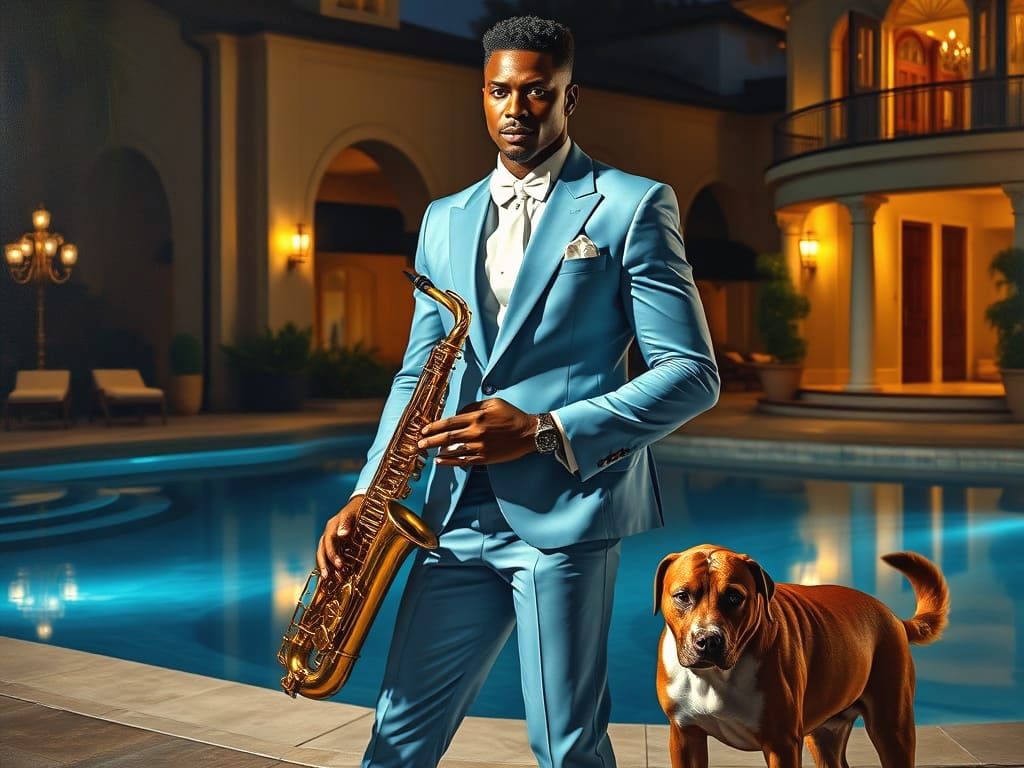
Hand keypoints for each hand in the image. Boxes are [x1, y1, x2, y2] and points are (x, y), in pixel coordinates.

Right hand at [317, 494, 363, 577]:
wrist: (357, 506)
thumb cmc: (356, 509)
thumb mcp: (352, 513)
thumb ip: (346, 523)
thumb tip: (342, 534)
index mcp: (331, 526)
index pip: (329, 541)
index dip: (332, 554)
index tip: (339, 565)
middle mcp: (328, 533)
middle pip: (322, 549)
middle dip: (323, 563)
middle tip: (327, 576)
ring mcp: (329, 539)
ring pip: (322, 553)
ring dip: (323, 566)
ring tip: (326, 578)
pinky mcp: (333, 544)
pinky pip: (326, 555)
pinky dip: (327, 564)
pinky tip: (329, 575)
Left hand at [417, 398, 537, 466]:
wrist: (529, 433)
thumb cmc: (511, 415)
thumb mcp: (493, 403)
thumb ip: (473, 407)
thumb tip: (458, 414)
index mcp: (477, 417)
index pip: (449, 422)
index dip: (434, 426)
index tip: (424, 429)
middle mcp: (476, 432)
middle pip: (447, 437)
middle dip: (430, 440)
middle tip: (418, 443)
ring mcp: (480, 447)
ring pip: (453, 450)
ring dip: (437, 451)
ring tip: (427, 451)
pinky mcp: (485, 458)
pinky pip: (463, 461)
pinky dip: (450, 462)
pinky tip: (440, 461)